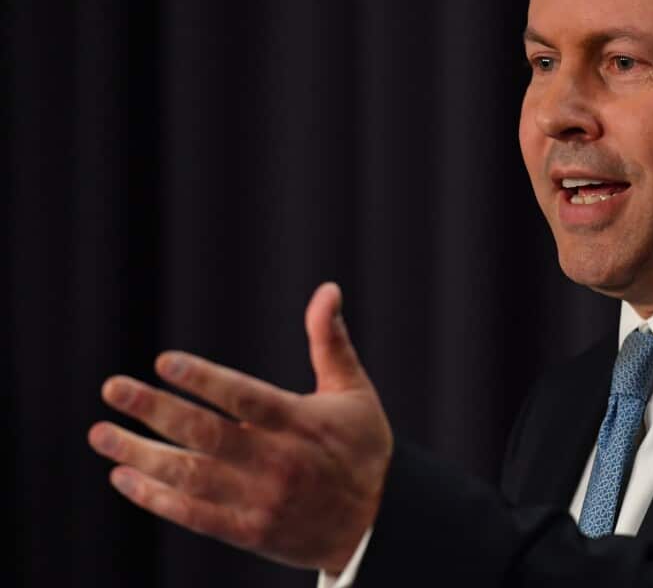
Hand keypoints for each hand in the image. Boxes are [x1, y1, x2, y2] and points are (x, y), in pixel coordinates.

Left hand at [87, 282, 392, 573]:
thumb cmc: (362, 448)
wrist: (379, 522)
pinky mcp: (250, 531)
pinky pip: (193, 515)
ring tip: (102, 435)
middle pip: (208, 435)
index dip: (205, 380)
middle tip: (113, 388)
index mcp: (302, 423)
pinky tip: (124, 476)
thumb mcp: (354, 392)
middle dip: (155, 410)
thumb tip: (327, 290)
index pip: (247, 398)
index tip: (163, 362)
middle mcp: (279, 461)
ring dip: (141, 455)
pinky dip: (155, 497)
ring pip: (191, 476)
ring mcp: (262, 500)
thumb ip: (330, 341)